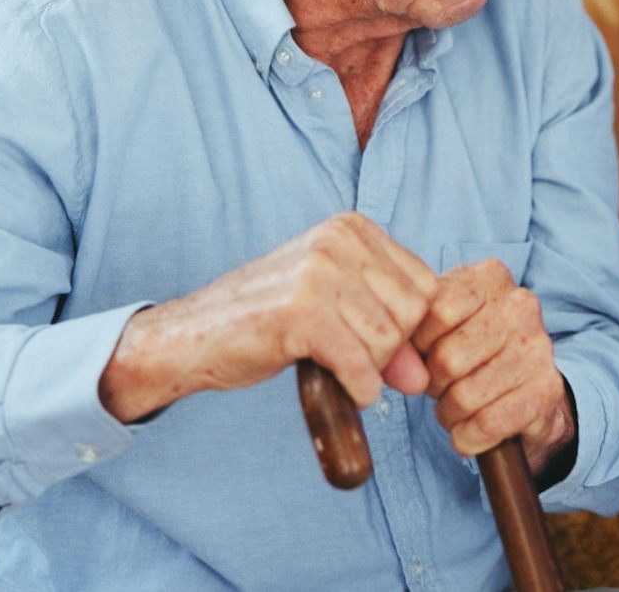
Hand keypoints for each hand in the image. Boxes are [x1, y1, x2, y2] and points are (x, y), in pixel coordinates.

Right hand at [100, 212, 437, 421]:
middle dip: (391, 350)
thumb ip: (387, 337)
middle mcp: (337, 240)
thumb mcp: (335, 314)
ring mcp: (317, 273)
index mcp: (350, 228)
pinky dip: (360, 389)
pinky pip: (360, 365)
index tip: (377, 342)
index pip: (425, 285)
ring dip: (371, 371)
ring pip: (388, 341)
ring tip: (338, 368)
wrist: (193, 336)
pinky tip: (346, 390)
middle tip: (352, 358)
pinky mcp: (301, 313)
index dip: (409, 326)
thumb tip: (424, 378)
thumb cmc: (266, 321)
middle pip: (412, 313)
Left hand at [412, 259, 573, 472]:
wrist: (525, 389)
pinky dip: (468, 437)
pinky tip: (470, 430)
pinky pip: (488, 424)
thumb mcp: (439, 324)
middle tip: (439, 386)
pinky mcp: (546, 390)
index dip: (418, 344)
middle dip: (433, 384)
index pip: (435, 311)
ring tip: (455, 407)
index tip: (422, 354)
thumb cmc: (469, 350)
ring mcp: (538, 347)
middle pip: (448, 358)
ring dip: (449, 414)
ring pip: (465, 396)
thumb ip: (411, 326)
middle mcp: (520, 305)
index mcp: (489, 277)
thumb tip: (390, 355)